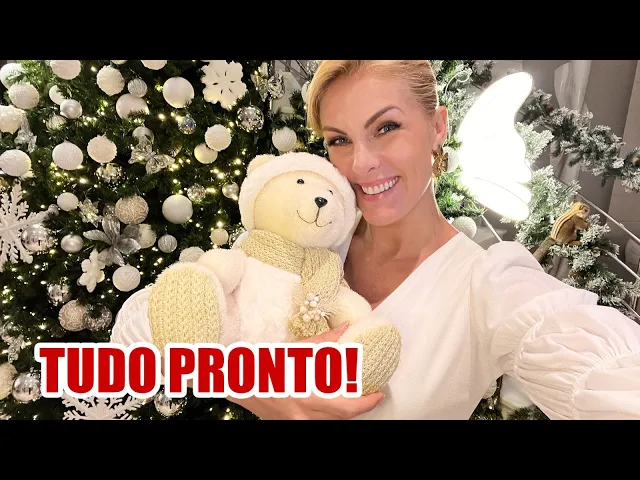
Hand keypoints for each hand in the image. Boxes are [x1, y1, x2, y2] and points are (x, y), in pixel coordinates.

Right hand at [228, 323, 384, 419]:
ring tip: (353, 396)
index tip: (379, 393)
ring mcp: (294, 422)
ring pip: (329, 422)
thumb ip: (323, 342)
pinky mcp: (288, 424)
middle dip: (360, 408)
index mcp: (305, 394)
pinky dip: (327, 414)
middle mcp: (302, 414)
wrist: (236, 379)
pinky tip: (330, 402)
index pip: (346, 407)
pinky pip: (315, 421)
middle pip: (342, 418)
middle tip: (372, 395)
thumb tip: (347, 328)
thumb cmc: (263, 361)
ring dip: (343, 411)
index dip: (367, 403)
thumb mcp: (294, 350)